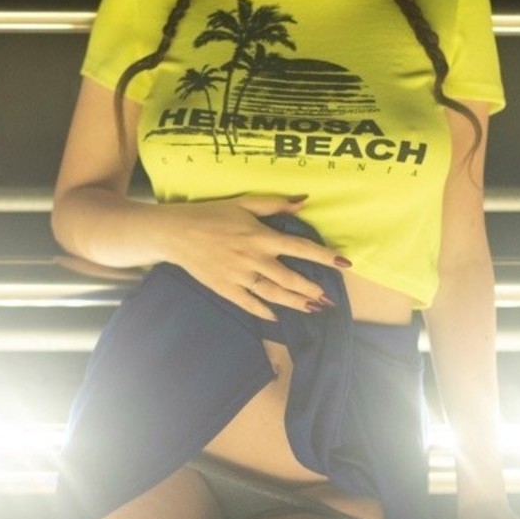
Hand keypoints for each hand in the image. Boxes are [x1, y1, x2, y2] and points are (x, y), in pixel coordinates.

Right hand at [158, 193, 349, 321]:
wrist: (176, 233)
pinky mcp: (225, 288)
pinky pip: (248, 303)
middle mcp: (253, 258)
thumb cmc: (211, 214)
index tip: (343, 263)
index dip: (323, 255)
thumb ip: (275, 204)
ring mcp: (239, 276)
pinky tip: (276, 317)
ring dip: (294, 303)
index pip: (299, 247)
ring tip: (312, 308)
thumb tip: (304, 201)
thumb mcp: (243, 203)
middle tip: (328, 298)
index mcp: (260, 236)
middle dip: (311, 289)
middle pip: (289, 278)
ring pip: (273, 294)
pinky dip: (263, 311)